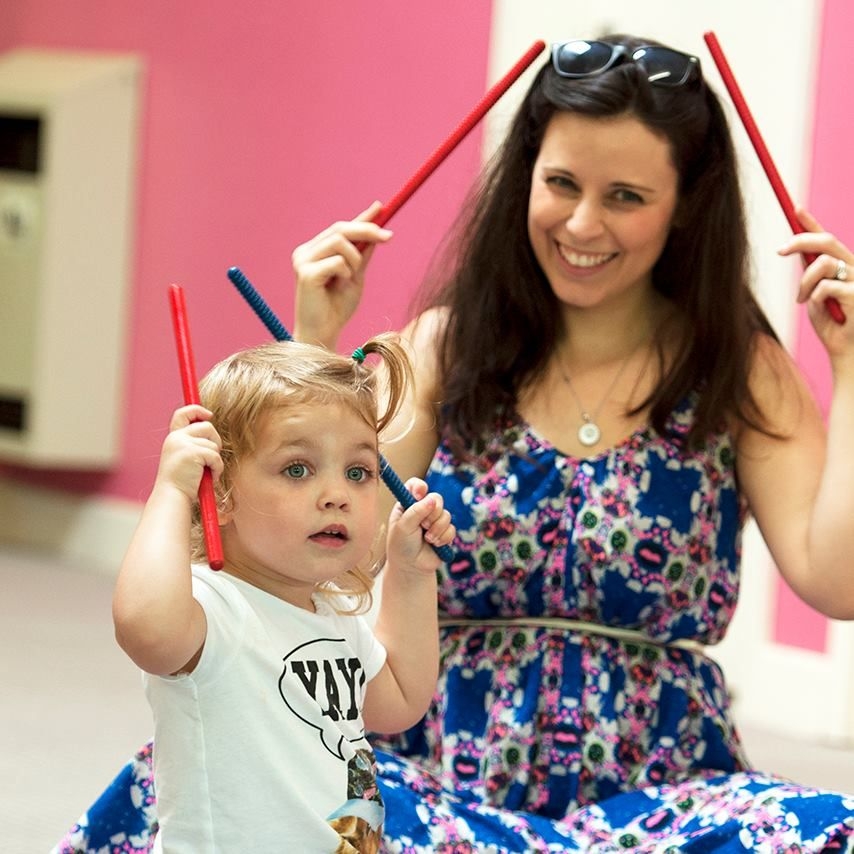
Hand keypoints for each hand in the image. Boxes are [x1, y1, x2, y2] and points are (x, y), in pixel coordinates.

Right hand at [154, 405, 223, 502]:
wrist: (172, 497)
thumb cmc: (182, 483)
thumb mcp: (184, 458)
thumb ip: (192, 444)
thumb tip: (210, 430)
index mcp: (173, 439)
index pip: (182, 414)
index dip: (197, 410)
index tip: (209, 414)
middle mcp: (176, 438)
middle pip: (207, 427)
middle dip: (216, 442)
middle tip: (212, 459)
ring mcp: (183, 444)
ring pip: (214, 444)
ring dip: (215, 460)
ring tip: (206, 473)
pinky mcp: (192, 452)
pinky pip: (215, 456)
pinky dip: (217, 469)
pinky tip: (208, 478)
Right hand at [292, 201, 392, 348]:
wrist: (324, 333)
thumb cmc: (337, 308)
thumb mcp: (355, 276)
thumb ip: (362, 254)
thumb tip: (376, 230)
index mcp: (315, 251)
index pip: (340, 227)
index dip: (361, 217)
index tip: (382, 207)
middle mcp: (305, 251)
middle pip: (340, 228)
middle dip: (368, 230)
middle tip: (389, 237)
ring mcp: (302, 260)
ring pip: (340, 241)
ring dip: (355, 260)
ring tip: (350, 279)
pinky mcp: (304, 273)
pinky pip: (337, 261)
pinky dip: (346, 273)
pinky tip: (338, 287)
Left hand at [386, 477, 454, 573]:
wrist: (410, 568)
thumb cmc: (401, 546)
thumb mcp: (403, 526)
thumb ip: (416, 511)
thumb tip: (432, 499)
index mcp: (408, 504)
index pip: (416, 486)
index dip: (420, 487)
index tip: (419, 494)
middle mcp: (422, 510)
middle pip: (436, 498)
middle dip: (432, 513)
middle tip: (423, 525)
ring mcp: (434, 521)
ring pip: (446, 515)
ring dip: (437, 529)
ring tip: (427, 539)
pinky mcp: (445, 533)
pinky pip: (452, 529)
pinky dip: (443, 538)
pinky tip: (434, 545)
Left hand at [779, 208, 853, 351]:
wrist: (846, 351)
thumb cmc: (831, 324)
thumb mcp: (813, 294)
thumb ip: (811, 273)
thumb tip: (796, 251)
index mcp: (843, 266)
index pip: (827, 238)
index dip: (812, 222)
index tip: (796, 208)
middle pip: (828, 242)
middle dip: (801, 241)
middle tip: (779, 250)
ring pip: (824, 263)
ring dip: (805, 281)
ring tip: (802, 299)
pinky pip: (827, 286)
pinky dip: (814, 296)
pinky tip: (815, 307)